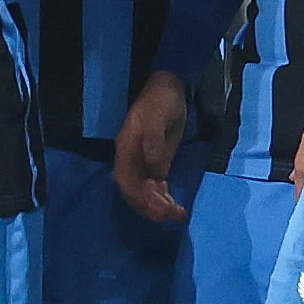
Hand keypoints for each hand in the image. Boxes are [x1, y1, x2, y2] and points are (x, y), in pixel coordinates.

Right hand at [113, 70, 190, 223]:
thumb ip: (154, 144)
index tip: (155, 208)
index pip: (125, 180)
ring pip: (146, 191)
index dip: (137, 197)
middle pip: (135, 190)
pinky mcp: (157, 162)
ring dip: (159, 205)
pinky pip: (156, 185)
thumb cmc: (162, 102)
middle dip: (150, 206)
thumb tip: (154, 172)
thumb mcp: (158, 119)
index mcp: (126, 149)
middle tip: (171, 215)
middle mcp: (132, 159)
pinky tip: (175, 205)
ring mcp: (144, 162)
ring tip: (178, 215)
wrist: (170, 88)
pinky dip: (164, 197)